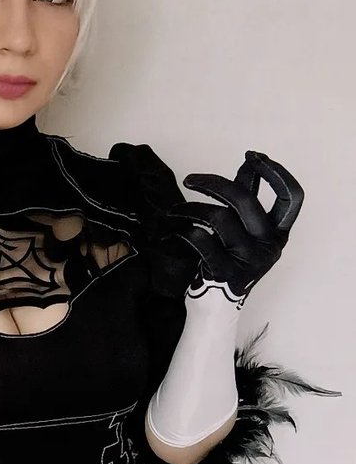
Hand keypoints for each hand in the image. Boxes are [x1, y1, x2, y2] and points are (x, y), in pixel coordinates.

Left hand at [164, 151, 303, 300]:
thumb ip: (247, 198)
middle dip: (214, 183)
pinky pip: (200, 240)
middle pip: (245, 201)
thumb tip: (250, 164)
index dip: (275, 173)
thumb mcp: (244, 230)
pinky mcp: (225, 273)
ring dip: (190, 209)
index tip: (253, 157)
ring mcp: (249, 261)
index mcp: (278, 234)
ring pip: (218, 218)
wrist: (215, 306)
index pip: (291, 198)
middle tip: (190, 179)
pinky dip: (182, 231)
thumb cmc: (228, 262)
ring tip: (173, 212)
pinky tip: (172, 231)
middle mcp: (269, 247)